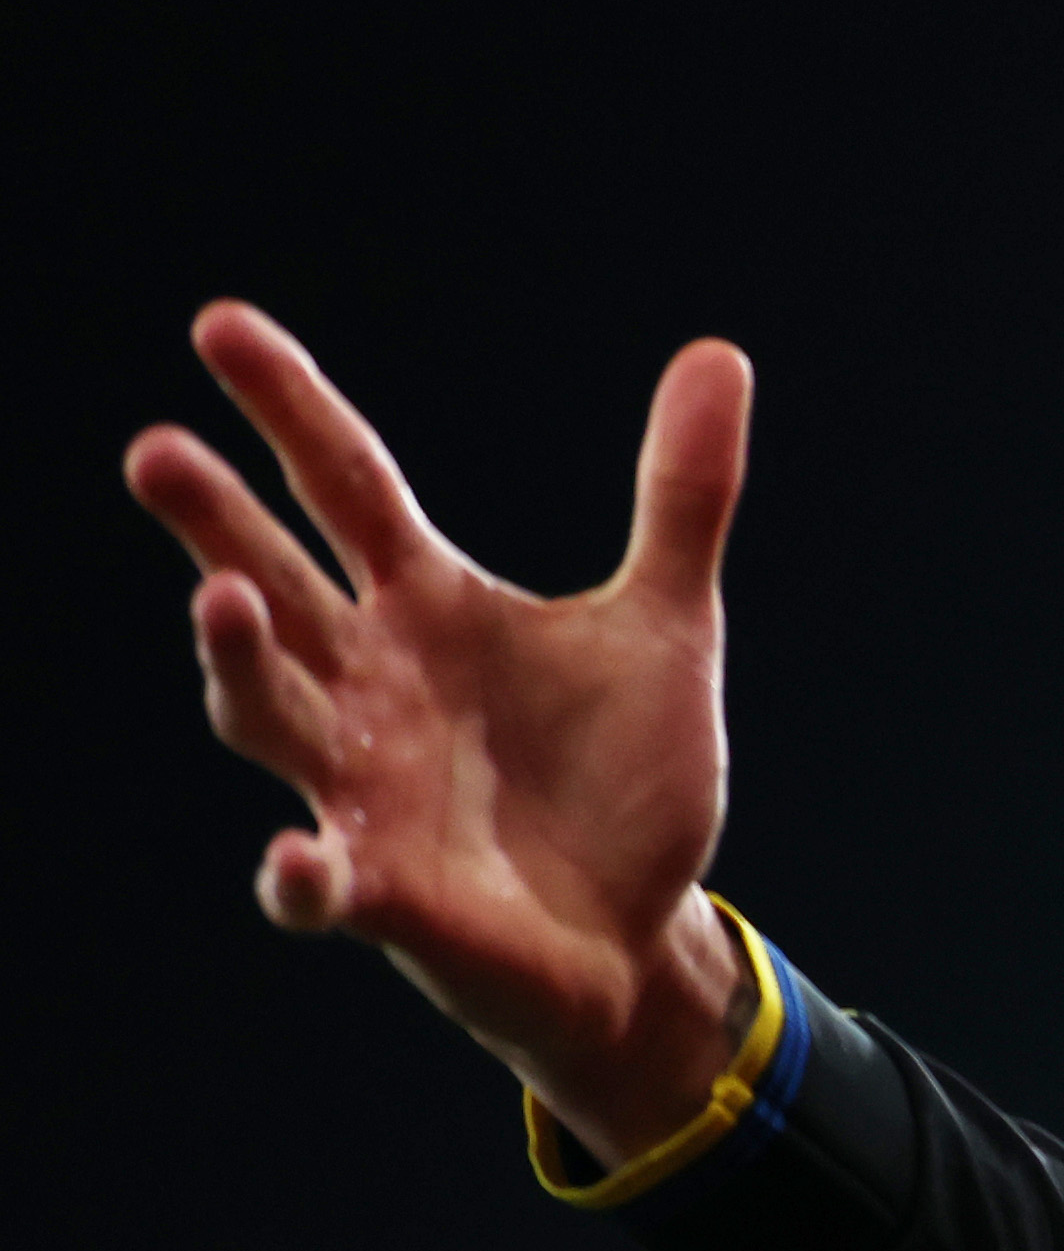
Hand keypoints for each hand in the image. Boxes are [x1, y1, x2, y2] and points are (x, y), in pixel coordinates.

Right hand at [125, 302, 761, 1164]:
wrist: (636, 928)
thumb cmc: (620, 780)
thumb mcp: (666, 626)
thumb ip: (682, 497)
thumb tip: (720, 353)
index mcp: (429, 609)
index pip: (346, 486)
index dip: (288, 408)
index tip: (218, 322)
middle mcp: (371, 688)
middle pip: (275, 587)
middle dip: (214, 525)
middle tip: (155, 451)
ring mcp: (364, 790)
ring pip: (270, 716)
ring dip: (239, 664)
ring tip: (218, 597)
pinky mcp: (389, 895)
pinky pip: (323, 887)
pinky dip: (300, 876)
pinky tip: (296, 857)